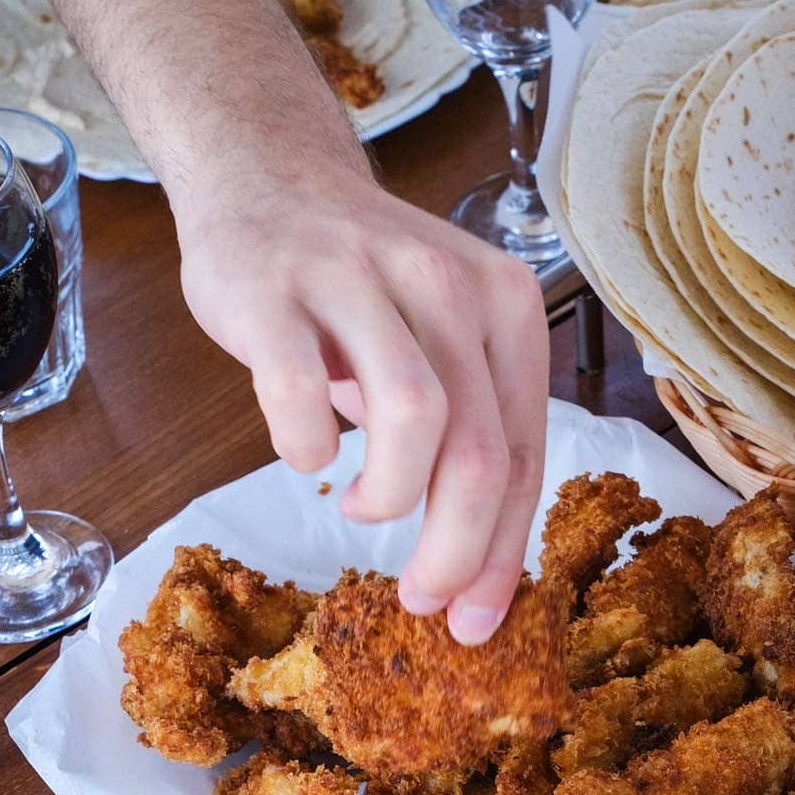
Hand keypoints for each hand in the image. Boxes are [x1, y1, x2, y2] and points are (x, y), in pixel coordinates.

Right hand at [175, 164, 549, 645]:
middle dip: (456, 552)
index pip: (526, 455)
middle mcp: (446, 286)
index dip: (505, 553)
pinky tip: (308, 456)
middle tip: (422, 597)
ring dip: (389, 497)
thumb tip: (473, 561)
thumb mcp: (443, 339)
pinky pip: (299, 394)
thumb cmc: (363, 286)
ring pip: (413, 420)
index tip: (477, 620)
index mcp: (505, 307)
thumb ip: (468, 427)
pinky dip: (306, 448)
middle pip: (480, 454)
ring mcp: (359, 281)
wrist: (269, 174)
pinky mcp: (276, 289)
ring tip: (360, 508)